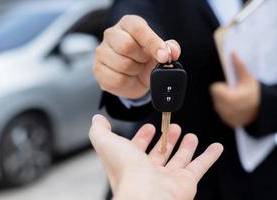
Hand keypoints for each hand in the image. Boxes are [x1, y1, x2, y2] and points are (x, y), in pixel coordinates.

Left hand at [89, 114, 222, 199]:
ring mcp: (168, 178)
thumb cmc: (127, 172)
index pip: (137, 148)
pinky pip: (200, 166)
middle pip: (160, 154)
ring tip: (190, 135)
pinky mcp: (186, 183)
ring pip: (179, 160)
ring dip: (185, 147)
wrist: (146, 196)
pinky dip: (209, 157)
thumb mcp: (106, 143)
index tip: (148, 128)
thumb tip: (97, 120)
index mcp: (131, 163)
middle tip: (173, 128)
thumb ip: (100, 131)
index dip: (142, 137)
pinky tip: (215, 147)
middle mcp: (149, 172)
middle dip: (166, 139)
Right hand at [93, 15, 180, 98]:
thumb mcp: (160, 53)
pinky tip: (128, 77)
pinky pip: (116, 78)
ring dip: (135, 71)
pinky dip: (127, 82)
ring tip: (136, 69)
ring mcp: (102, 52)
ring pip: (122, 64)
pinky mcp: (98, 69)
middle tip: (144, 61)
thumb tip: (173, 52)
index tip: (163, 57)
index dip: (153, 43)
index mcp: (128, 24)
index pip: (138, 29)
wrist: (134, 78)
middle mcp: (111, 34)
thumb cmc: (146, 60)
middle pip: (126, 46)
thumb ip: (169, 48)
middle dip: (141, 59)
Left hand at [210, 53, 259, 127]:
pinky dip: (226, 110)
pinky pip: (221, 113)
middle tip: (233, 93)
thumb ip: (238, 66)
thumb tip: (232, 53)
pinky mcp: (228, 122)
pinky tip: (235, 107)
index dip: (221, 87)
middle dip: (222, 93)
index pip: (214, 89)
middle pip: (215, 97)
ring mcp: (227, 117)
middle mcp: (227, 109)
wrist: (264, 109)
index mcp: (230, 98)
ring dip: (223, 102)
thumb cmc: (255, 92)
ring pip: (217, 105)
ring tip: (235, 100)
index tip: (229, 87)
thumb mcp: (247, 78)